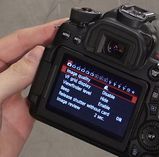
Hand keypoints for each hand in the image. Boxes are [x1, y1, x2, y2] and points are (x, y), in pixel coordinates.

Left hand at [0, 19, 66, 156]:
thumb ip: (14, 76)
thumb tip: (36, 55)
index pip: (16, 43)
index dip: (37, 33)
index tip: (56, 28)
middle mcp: (4, 76)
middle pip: (29, 53)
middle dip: (47, 41)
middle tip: (65, 34)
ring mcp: (16, 91)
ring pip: (37, 69)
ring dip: (51, 59)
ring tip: (66, 49)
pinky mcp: (27, 106)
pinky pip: (43, 89)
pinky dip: (52, 81)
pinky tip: (59, 74)